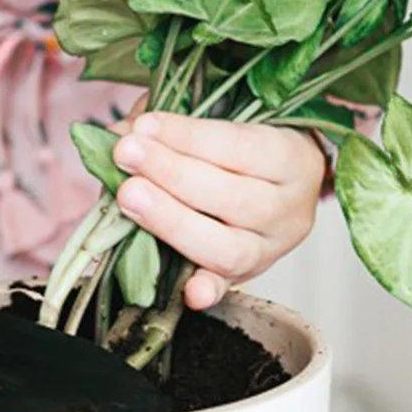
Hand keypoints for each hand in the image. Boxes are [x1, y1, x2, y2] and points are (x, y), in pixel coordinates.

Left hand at [108, 109, 326, 311]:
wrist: (282, 186)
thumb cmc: (244, 146)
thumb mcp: (223, 120)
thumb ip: (174, 125)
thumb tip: (119, 134)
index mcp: (292, 158)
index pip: (241, 146)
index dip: (189, 137)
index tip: (144, 125)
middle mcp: (289, 208)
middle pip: (234, 198)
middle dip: (172, 174)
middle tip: (127, 154)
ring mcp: (271, 249)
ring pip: (229, 247)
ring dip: (172, 222)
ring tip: (127, 196)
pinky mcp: (247, 276)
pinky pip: (227, 287)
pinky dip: (206, 289)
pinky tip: (189, 291)